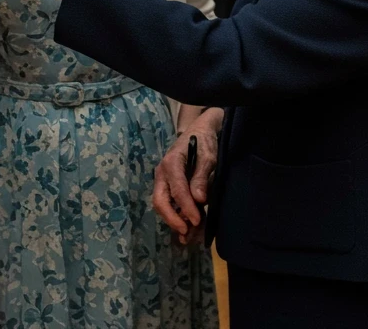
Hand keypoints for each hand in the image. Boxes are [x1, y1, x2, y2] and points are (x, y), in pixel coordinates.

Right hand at [153, 108, 221, 244]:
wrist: (199, 131)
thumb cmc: (204, 141)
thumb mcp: (208, 155)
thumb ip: (201, 176)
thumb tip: (198, 199)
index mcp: (171, 163)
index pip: (176, 190)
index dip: (186, 208)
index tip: (197, 221)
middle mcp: (162, 173)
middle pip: (160, 201)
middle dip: (172, 219)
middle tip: (186, 232)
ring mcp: (164, 180)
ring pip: (163, 205)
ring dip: (175, 221)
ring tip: (189, 236)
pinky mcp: (169, 186)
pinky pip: (169, 204)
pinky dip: (178, 217)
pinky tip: (189, 228)